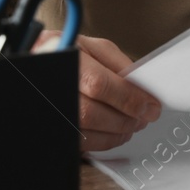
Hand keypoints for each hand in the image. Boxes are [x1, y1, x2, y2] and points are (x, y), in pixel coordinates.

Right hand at [35, 30, 161, 150]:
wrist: (39, 61)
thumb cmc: (67, 51)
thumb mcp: (94, 47)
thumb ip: (119, 65)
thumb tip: (143, 88)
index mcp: (64, 58)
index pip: (99, 85)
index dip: (129, 98)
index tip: (150, 105)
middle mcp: (53, 84)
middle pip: (91, 113)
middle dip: (125, 118)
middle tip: (144, 116)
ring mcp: (49, 108)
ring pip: (84, 131)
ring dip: (116, 132)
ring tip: (132, 124)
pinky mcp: (52, 127)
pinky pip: (79, 142)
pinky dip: (102, 140)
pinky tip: (114, 132)